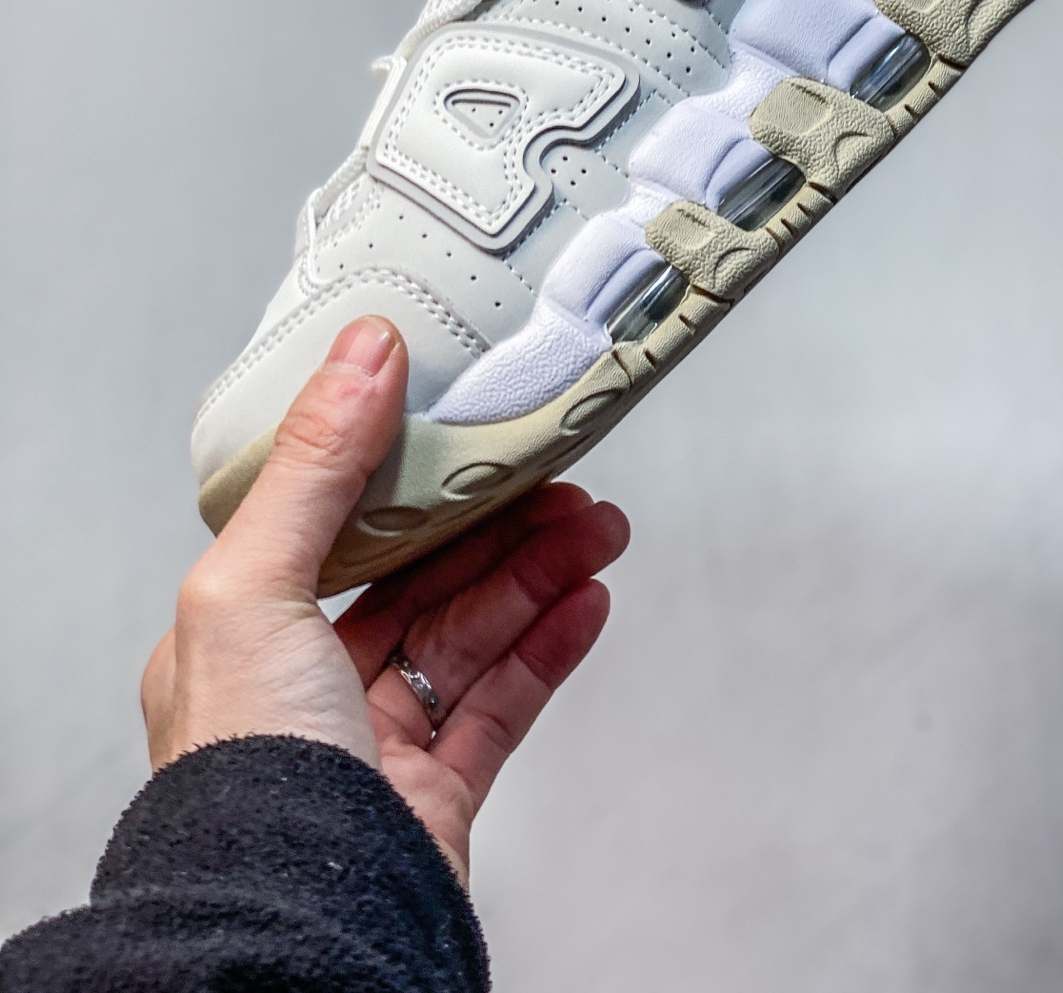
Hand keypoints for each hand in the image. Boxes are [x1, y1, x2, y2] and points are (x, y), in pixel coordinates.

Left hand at [142, 317, 628, 881]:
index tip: (469, 427)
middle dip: (501, 524)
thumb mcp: (251, 588)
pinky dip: (549, 648)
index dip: (409, 475)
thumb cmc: (245, 776)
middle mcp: (301, 690)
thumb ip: (314, 468)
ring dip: (540, 575)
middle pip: (422, 579)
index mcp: (239, 638)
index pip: (337, 529)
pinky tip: (586, 603)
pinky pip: (502, 704)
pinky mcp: (434, 796)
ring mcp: (371, 747)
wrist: (295, 930)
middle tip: (567, 480)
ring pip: (472, 636)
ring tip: (600, 530)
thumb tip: (360, 354)